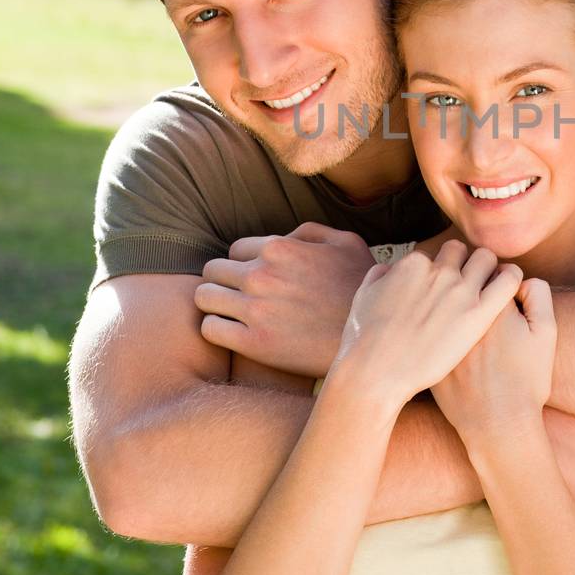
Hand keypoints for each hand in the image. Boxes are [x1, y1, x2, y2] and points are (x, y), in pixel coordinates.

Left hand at [195, 224, 373, 375]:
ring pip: (203, 297)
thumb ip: (308, 232)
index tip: (255, 278)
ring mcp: (255, 309)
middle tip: (239, 296)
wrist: (371, 340)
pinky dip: (216, 329)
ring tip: (231, 313)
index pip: (234, 249)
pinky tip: (234, 332)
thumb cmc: (361, 289)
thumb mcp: (346, 242)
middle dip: (223, 281)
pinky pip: (210, 329)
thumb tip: (283, 238)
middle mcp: (261, 275)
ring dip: (214, 303)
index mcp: (279, 247)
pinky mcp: (253, 343)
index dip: (244, 263)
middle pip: (212, 271)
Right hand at [327, 241, 524, 414]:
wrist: (375, 373)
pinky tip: (509, 290)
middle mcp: (439, 271)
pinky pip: (509, 281)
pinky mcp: (479, 314)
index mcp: (413, 264)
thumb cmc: (364, 342)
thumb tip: (389, 269)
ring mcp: (460, 290)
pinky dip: (511, 279)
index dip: (437, 270)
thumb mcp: (364, 297)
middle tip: (464, 286)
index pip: (435, 254)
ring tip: (488, 288)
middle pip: (461, 251)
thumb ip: (379, 276)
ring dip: (487, 269)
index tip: (438, 287)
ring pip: (486, 259)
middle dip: (463, 264)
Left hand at [432, 279, 555, 444]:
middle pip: (459, 274)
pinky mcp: (423, 350)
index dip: (497, 278)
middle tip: (477, 299)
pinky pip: (421, 321)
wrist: (496, 425)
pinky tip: (441, 335)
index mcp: (490, 302)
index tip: (499, 292)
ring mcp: (437, 331)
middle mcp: (459, 312)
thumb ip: (538, 294)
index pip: (489, 267)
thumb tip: (521, 278)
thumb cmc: (525, 381)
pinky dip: (428, 321)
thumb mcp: (546, 334)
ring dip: (445, 296)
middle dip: (468, 279)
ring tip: (459, 315)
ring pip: (437, 294)